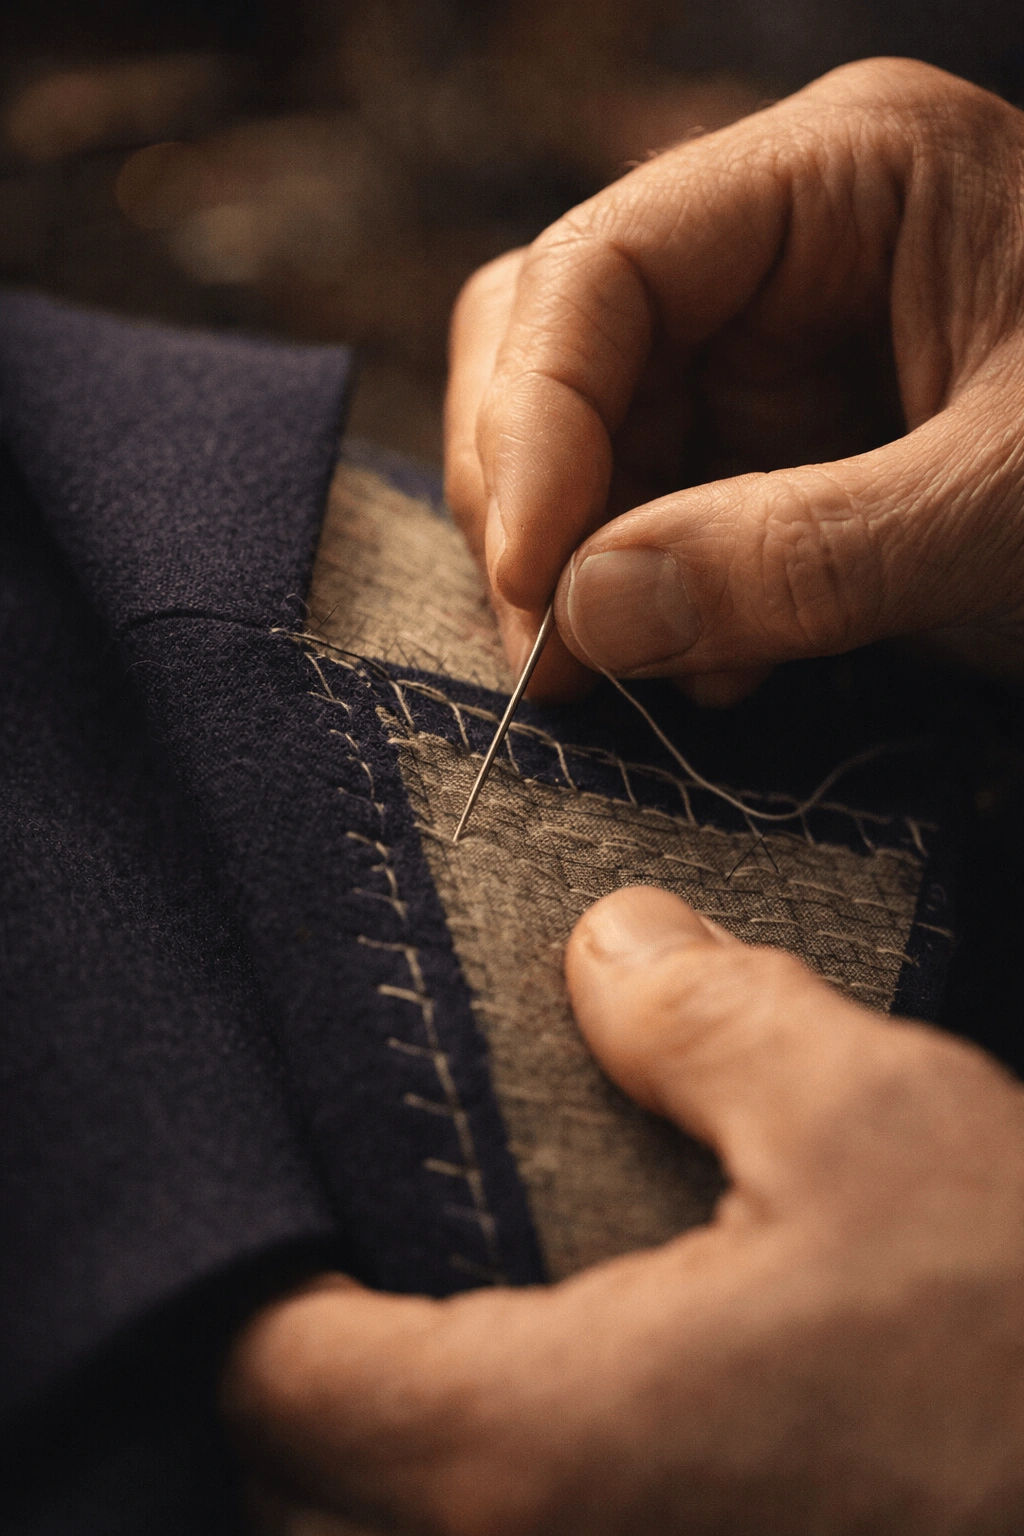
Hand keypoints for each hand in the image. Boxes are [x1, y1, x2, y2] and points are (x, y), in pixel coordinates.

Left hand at [222, 887, 1023, 1534]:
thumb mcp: (872, 1122)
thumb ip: (705, 1018)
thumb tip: (611, 948)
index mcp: (542, 1447)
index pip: (278, 1382)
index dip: (253, 1277)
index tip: (295, 1196)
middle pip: (301, 1494)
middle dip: (306, 1377)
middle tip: (363, 1256)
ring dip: (379, 1460)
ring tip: (451, 1329)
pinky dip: (482, 1501)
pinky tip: (579, 1409)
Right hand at [444, 58, 1023, 703]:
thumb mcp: (1013, 502)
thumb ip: (804, 555)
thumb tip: (586, 618)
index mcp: (842, 178)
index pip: (603, 269)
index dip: (534, 426)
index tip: (535, 586)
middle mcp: (778, 249)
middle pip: (554, 344)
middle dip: (536, 504)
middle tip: (556, 655)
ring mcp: (770, 352)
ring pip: (586, 444)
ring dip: (585, 570)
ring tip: (650, 675)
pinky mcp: (778, 451)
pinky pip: (650, 517)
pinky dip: (652, 605)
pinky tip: (722, 667)